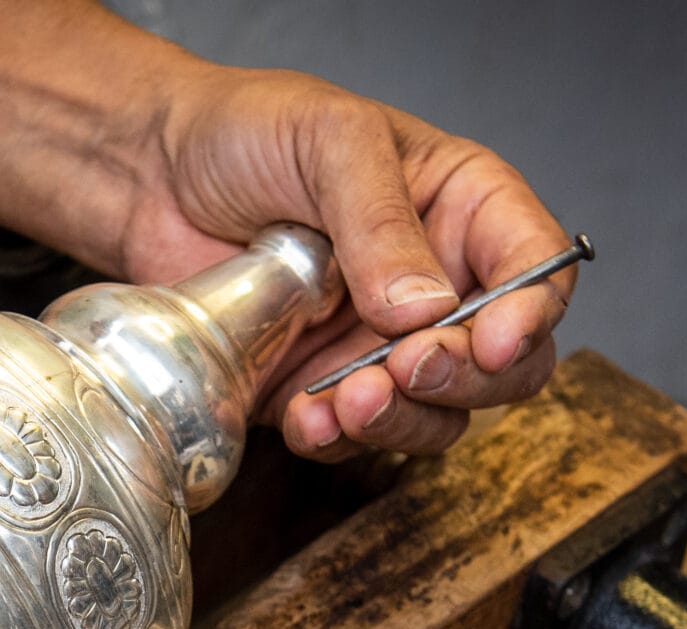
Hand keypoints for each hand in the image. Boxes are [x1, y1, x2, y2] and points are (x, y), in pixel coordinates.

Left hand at [118, 67, 576, 460]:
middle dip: (465, 378)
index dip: (531, 313)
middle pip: (504, 365)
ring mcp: (379, 345)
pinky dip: (338, 439)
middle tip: (409, 366)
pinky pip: (353, 438)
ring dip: (402, 420)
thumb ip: (381, 220)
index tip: (496, 340)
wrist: (150, 175)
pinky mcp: (320, 387)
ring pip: (437, 416)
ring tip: (349, 399)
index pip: (536, 270)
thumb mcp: (330, 140)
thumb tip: (423, 309)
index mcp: (463, 210)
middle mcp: (437, 285)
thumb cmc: (247, 130)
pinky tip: (308, 416)